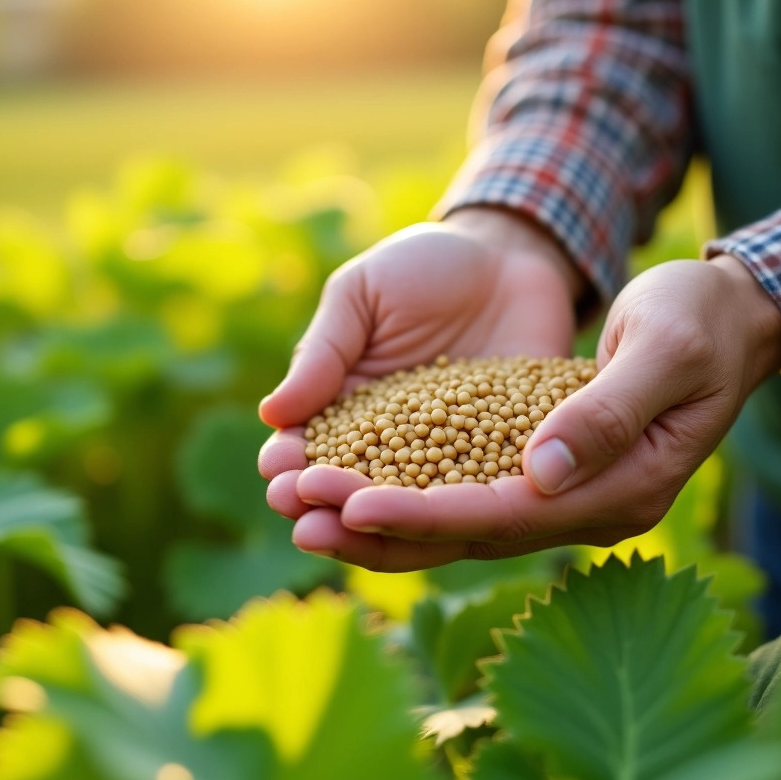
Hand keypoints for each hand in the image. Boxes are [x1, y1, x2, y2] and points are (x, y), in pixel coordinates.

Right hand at [258, 208, 583, 560]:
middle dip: (324, 505)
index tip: (278, 472)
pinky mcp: (505, 457)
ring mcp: (449, 456)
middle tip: (304, 515)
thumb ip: (324, 352)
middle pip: (353, 490)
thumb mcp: (362, 295)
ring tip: (356, 525)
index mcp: (346, 408)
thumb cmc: (422, 267)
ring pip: (411, 507)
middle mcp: (394, 445)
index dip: (290, 463)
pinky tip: (443, 518)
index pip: (309, 448)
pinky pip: (482, 490)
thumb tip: (271, 412)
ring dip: (379, 525)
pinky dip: (460, 508)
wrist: (509, 254)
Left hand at [265, 252, 780, 571]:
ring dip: (380, 519)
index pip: (507, 514)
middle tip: (300, 517)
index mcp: (624, 490)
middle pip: (468, 532)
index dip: (428, 513)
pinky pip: (464, 490)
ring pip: (457, 521)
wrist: (726, 314)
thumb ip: (608, 409)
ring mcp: (566, 494)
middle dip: (383, 526)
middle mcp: (589, 508)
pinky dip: (407, 490)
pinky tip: (349, 483)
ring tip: (302, 509)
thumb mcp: (666, 349)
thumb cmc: (702, 318)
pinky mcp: (543, 469)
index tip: (356, 503)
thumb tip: (541, 471)